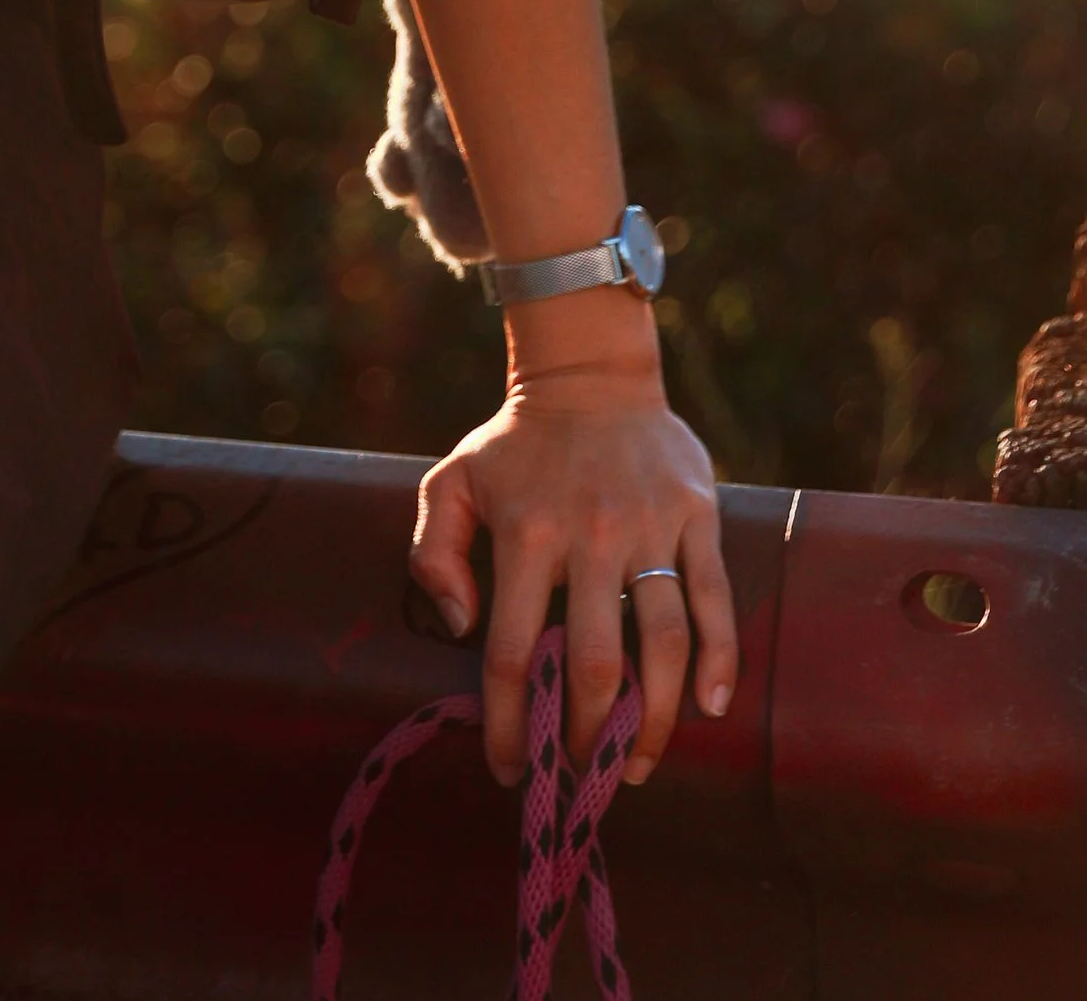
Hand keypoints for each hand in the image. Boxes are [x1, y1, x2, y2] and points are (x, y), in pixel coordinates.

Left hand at [410, 326, 737, 790]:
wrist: (589, 374)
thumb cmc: (515, 443)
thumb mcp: (451, 481)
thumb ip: (433, 554)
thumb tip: (459, 627)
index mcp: (525, 534)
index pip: (512, 652)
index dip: (510, 722)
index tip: (511, 769)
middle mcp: (588, 535)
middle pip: (594, 663)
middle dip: (586, 737)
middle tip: (581, 779)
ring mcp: (648, 527)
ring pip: (662, 644)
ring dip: (656, 720)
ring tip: (638, 766)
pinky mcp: (696, 516)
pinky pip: (714, 600)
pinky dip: (720, 660)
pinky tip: (711, 708)